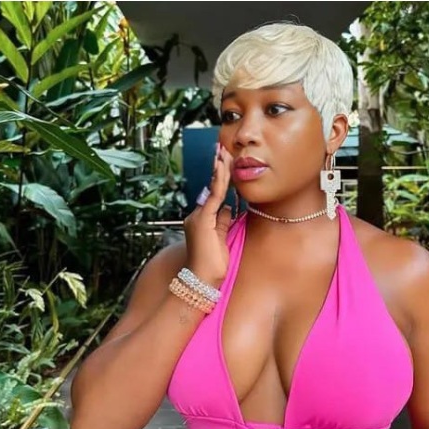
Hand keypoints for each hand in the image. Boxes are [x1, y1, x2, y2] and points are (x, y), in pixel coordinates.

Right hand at [183, 144, 232, 287]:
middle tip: (222, 148)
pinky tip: (223, 167)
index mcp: (203, 221)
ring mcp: (199, 217)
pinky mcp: (203, 220)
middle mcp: (198, 215)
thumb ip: (224, 223)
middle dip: (218, 167)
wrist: (201, 280)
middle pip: (212, 187)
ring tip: (224, 151)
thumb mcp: (222, 239)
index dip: (220, 179)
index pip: (215, 195)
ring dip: (219, 169)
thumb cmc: (212, 265)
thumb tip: (230, 208)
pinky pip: (215, 196)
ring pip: (213, 188)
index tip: (225, 163)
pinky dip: (219, 181)